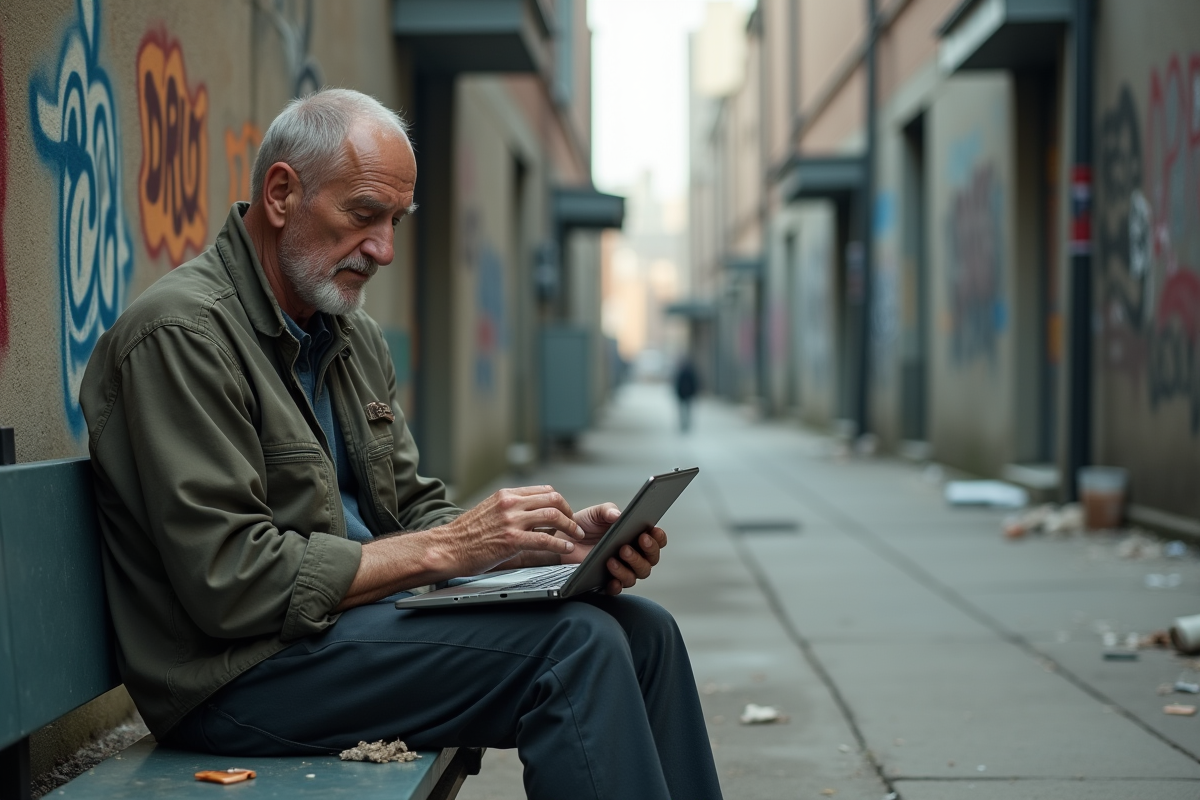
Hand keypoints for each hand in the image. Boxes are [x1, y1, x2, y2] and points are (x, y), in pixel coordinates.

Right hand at [432, 486, 583, 576]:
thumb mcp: (489, 510)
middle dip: (569, 512)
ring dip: (570, 527)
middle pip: (553, 500)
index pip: (543, 491)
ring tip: (575, 536)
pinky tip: (565, 548)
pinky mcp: (511, 540)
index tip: (566, 512)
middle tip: (574, 525)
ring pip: (553, 516)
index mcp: (506, 495)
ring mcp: (511, 521)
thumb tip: (531, 514)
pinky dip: (560, 544)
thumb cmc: (465, 534)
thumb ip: (510, 508)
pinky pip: (544, 539)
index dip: (560, 502)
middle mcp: (510, 503)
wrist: (447, 547)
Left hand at [566, 503, 667, 594]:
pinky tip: (611, 579)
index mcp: (635, 536)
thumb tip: (618, 515)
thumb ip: (608, 510)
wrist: (563, 539)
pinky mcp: (607, 581)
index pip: (656, 540)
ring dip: (628, 567)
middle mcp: (633, 555)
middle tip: (633, 543)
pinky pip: (617, 588)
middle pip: (651, 559)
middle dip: (646, 552)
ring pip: (636, 575)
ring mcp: (622, 569)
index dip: (658, 538)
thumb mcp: (595, 513)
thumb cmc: (584, 525)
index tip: (653, 531)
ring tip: (612, 558)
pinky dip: (616, 585)